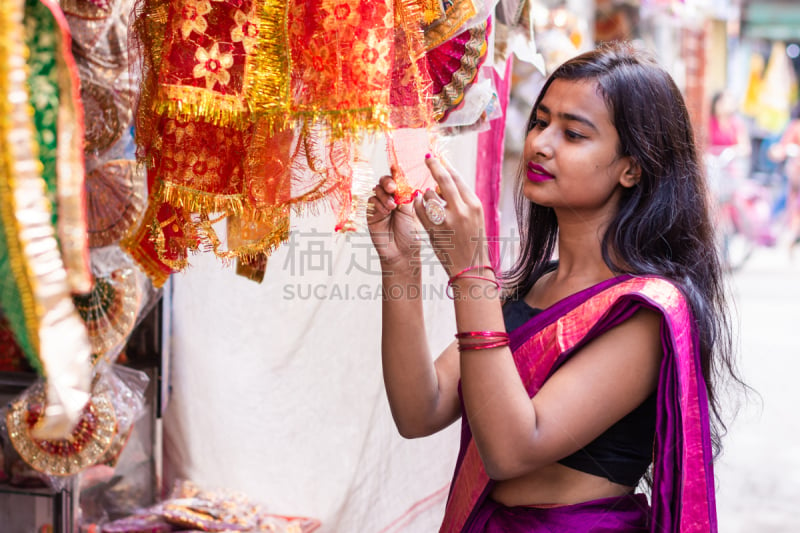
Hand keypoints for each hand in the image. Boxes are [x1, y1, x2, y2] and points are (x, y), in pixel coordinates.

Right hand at [367, 169, 422, 271]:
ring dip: (383, 195)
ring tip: (392, 206)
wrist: (402, 253)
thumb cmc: (410, 235)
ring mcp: (380, 205)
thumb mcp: (411, 213)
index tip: (397, 168)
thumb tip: (403, 180)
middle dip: (388, 181)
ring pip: (377, 190)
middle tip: (392, 188)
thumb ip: (405, 196)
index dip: (397, 173)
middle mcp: (391, 198)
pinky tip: (385, 212)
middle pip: (385, 181)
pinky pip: (371, 201)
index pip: (398, 179)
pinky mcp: (371, 214)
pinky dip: (378, 204)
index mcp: (403, 196)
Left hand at [414, 155, 489, 276]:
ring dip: (426, 193)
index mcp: (474, 204)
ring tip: (429, 198)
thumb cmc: (472, 240)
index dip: (446, 165)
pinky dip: (417, 203)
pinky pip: (420, 210)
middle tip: (426, 156)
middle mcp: (461, 210)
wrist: (470, 267)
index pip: (458, 178)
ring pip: (429, 195)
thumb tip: (442, 183)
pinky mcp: (434, 231)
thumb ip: (461, 199)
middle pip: (444, 180)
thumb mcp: (475, 217)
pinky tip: (418, 202)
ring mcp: (447, 221)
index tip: (438, 156)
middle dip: (433, 165)